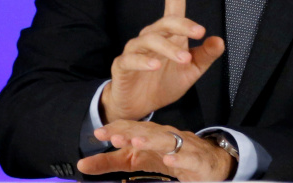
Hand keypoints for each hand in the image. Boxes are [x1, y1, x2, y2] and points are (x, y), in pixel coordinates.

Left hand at [77, 120, 234, 181]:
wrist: (211, 162)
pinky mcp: (198, 161)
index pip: (133, 128)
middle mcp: (167, 136)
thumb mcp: (137, 161)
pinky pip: (189, 159)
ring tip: (136, 143)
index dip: (117, 129)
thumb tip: (81, 164)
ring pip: (168, 142)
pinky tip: (170, 160)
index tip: (98, 132)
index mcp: (152, 135)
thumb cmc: (171, 158)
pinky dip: (180, 158)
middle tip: (115, 136)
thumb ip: (111, 162)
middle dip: (132, 132)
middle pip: (149, 132)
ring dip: (152, 141)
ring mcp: (184, 147)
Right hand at [101, 0, 224, 122]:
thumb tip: (219, 40)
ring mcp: (135, 49)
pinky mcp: (122, 65)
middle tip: (199, 33)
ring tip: (183, 58)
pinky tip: (155, 65)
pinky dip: (144, 61)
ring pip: (150, 39)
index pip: (173, 0)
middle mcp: (152, 36)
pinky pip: (131, 58)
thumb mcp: (192, 72)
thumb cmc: (165, 83)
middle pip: (166, 21)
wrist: (139, 107)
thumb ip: (206, 56)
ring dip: (168, 48)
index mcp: (170, 33)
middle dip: (183, 24)